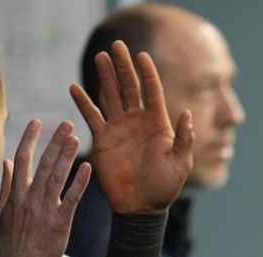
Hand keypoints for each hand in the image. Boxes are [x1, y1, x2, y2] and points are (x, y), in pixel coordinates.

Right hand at [0, 120, 90, 256]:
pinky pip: (72, 199)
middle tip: (67, 124)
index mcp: (16, 194)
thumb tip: (7, 161)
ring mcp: (45, 209)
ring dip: (66, 156)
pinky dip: (79, 182)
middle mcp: (30, 198)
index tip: (37, 122)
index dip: (29, 139)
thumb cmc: (13, 240)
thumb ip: (7, 186)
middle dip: (54, 142)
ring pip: (57, 177)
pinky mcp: (61, 222)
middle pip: (42, 163)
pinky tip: (87, 167)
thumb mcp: (3, 212)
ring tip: (76, 137)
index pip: (22, 159)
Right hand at [69, 40, 192, 214]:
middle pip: (129, 87)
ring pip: (110, 96)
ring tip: (100, 56)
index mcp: (158, 123)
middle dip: (123, 67)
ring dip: (105, 76)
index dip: (147, 73)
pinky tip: (74, 87)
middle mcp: (138, 121)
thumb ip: (184, 139)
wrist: (141, 206)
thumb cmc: (165, 186)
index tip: (141, 54)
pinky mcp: (103, 139)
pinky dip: (83, 102)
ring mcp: (120, 128)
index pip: (152, 91)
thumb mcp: (180, 163)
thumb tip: (187, 114)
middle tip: (116, 45)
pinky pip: (92, 116)